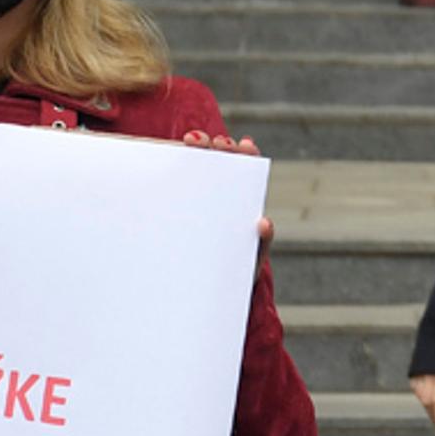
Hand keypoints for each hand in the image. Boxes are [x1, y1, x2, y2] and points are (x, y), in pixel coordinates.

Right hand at [182, 131, 271, 279]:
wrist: (206, 294)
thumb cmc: (234, 272)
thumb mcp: (250, 259)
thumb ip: (261, 242)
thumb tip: (265, 223)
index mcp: (239, 202)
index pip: (244, 171)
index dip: (245, 155)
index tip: (244, 144)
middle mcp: (219, 196)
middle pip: (221, 162)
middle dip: (219, 146)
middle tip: (215, 142)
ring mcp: (196, 201)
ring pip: (197, 168)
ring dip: (197, 149)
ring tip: (193, 141)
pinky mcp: (175, 210)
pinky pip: (172, 185)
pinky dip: (170, 164)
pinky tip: (169, 150)